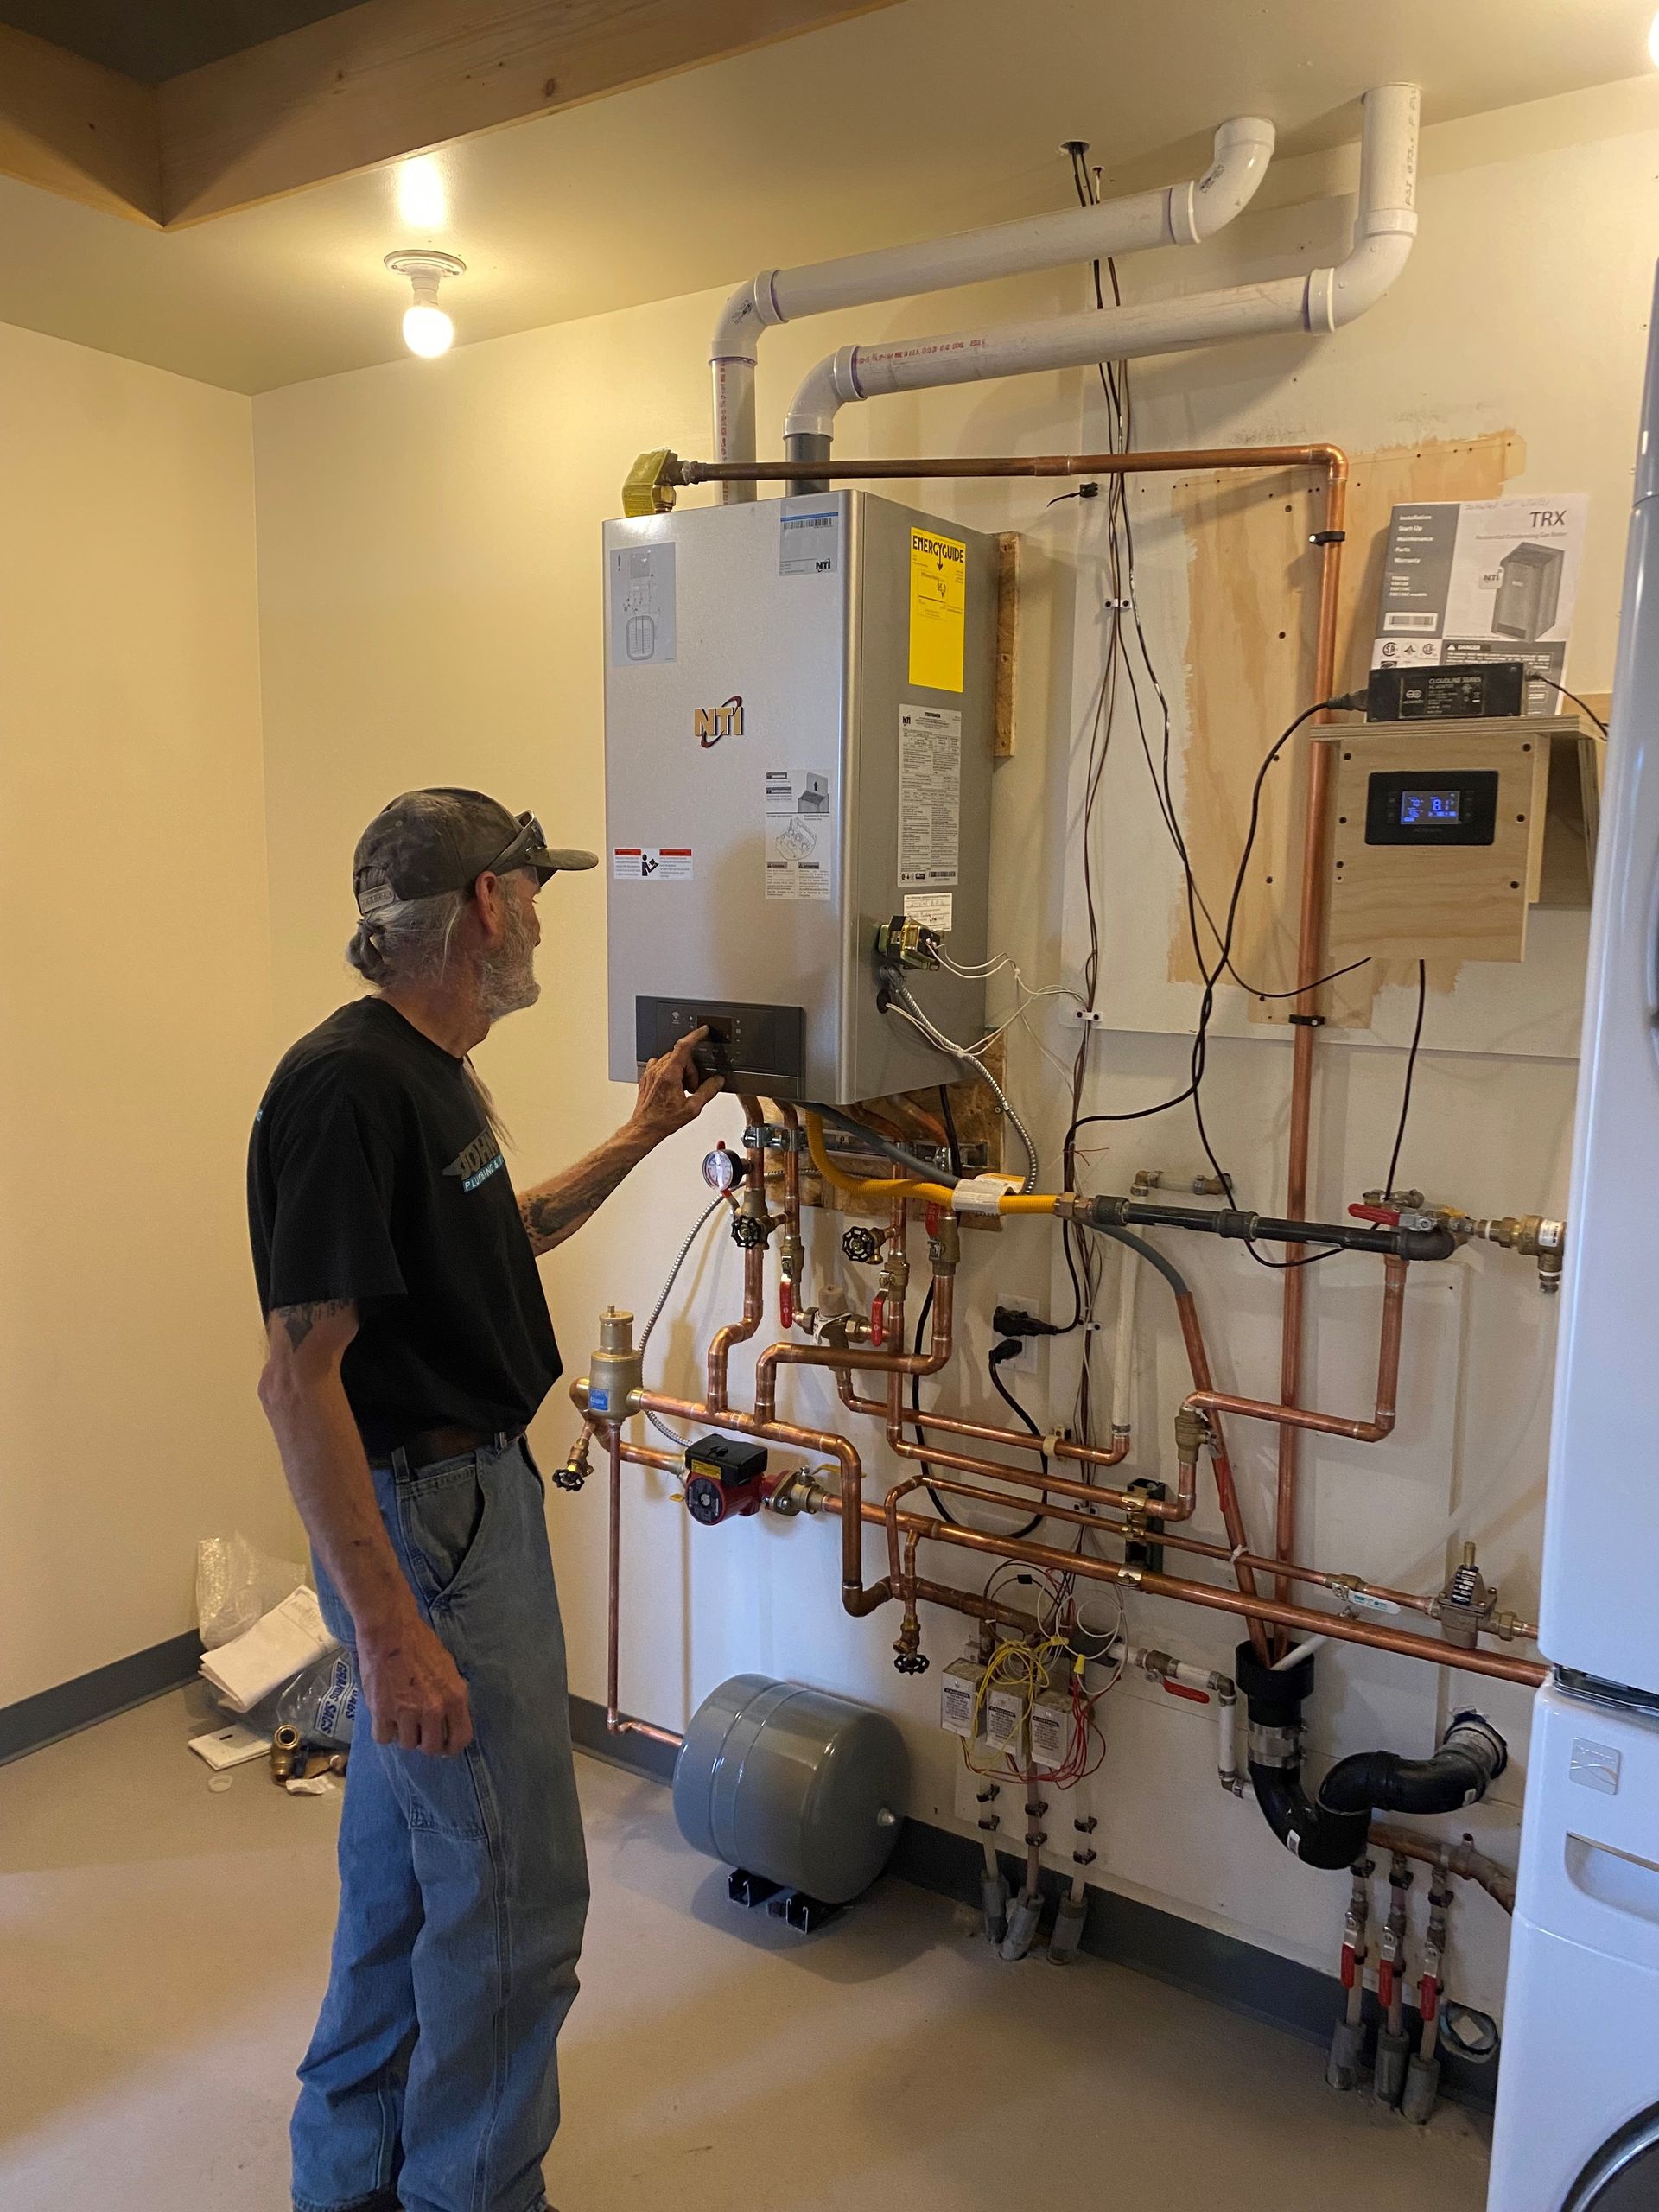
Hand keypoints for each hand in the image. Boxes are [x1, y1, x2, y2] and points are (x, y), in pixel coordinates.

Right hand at [358, 1611, 473, 1755]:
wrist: (390, 1629)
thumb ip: (450, 1694)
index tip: (444, 1747)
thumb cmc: (419, 1642)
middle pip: (431, 1747)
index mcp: (454, 1696)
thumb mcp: (448, 1667)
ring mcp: (407, 1712)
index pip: (460, 1738)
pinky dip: (384, 1730)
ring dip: (404, 1733)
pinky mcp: (382, 1712)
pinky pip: (384, 1738)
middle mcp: (433, 1708)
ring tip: (400, 1714)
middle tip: (418, 1729)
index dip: (452, 1747)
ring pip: (407, 1744)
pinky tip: (385, 1714)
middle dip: (425, 1741)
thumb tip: (449, 1718)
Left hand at [630, 1025, 722, 1144]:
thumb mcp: (692, 1108)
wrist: (645, 1128)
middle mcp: (658, 1070)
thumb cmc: (663, 1120)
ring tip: (681, 1090)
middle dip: (691, 1069)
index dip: (695, 1036)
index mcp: (669, 1074)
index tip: (703, 1031)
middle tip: (691, 1087)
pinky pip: (662, 1066)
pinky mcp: (647, 1077)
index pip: (684, 1046)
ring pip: (671, 1061)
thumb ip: (707, 1091)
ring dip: (681, 1072)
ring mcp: (651, 1072)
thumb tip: (717, 1081)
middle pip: (681, 1056)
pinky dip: (670, 1073)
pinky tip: (672, 1088)